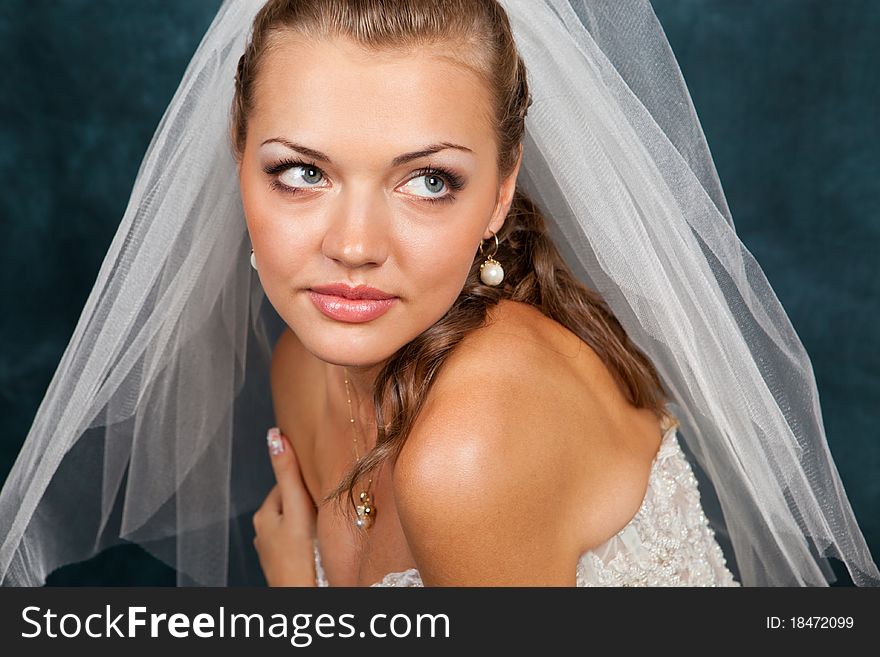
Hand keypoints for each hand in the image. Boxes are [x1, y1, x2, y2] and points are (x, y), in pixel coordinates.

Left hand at [253, 427, 317, 585]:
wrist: (304, 598)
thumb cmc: (302, 557)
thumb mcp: (296, 508)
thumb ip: (288, 473)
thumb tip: (274, 436)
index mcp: (263, 514)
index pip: (286, 483)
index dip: (306, 481)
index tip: (322, 483)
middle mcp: (263, 532)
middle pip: (290, 503)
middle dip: (307, 501)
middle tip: (327, 507)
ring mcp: (273, 551)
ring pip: (294, 523)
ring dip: (309, 521)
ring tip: (325, 527)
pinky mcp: (284, 565)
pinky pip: (297, 542)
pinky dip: (308, 539)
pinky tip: (320, 545)